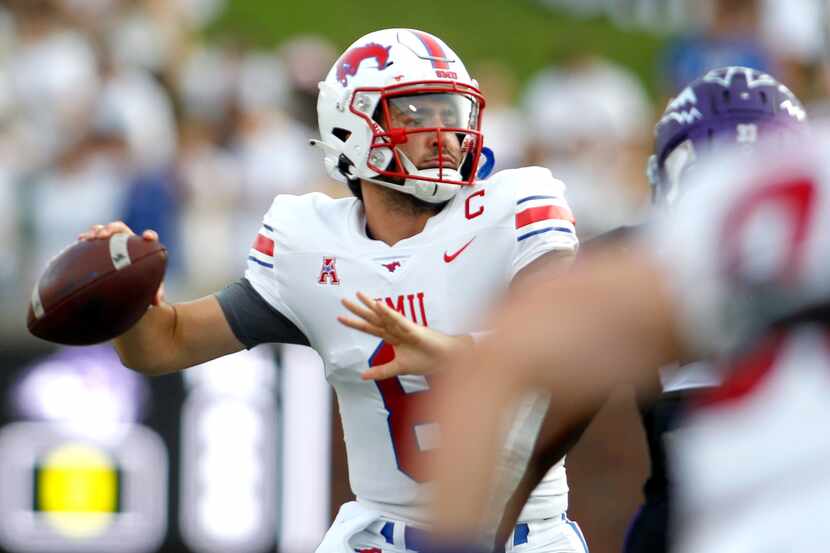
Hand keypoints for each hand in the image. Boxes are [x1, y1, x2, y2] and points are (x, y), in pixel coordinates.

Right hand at [78, 221, 164, 304]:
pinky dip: (86, 237)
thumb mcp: (146, 289)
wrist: (119, 286)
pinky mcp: (96, 246)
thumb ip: (154, 293)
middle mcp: (126, 241)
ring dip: (97, 231)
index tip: (147, 237)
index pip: (149, 238)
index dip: (150, 236)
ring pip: (103, 230)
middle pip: (120, 229)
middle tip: (104, 235)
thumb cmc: (136, 285)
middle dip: (112, 229)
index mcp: (142, 249)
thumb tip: (157, 302)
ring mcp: (109, 241)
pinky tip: (81, 240)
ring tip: (90, 238)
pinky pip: (91, 237)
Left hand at [338, 291, 470, 379]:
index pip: (370, 328)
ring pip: (384, 315)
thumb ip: (381, 371)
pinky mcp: (414, 330)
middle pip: (373, 318)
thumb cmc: (425, 360)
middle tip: (343, 300)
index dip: (355, 323)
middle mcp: (396, 329)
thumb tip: (362, 376)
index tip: (340, 318)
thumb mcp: (398, 368)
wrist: (445, 361)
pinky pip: (399, 320)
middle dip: (358, 310)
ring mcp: (404, 328)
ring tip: (359, 295)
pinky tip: (379, 306)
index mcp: (392, 337)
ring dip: (371, 305)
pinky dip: (389, 313)